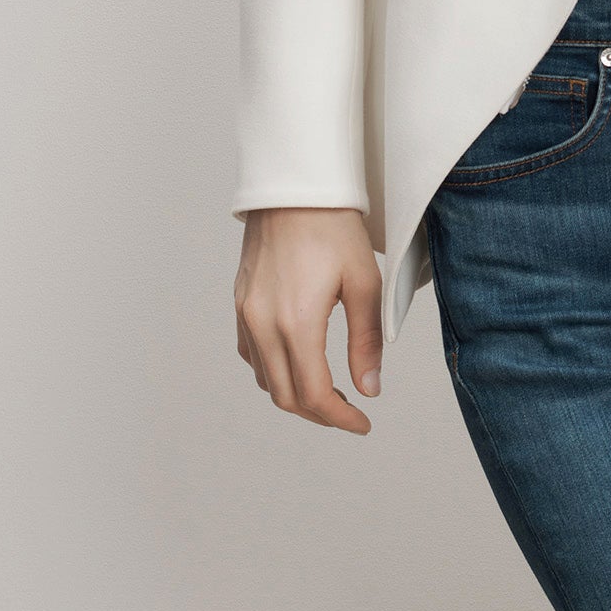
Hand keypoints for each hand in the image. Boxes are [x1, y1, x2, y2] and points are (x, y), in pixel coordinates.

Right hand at [234, 207, 383, 432]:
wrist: (294, 186)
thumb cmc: (334, 226)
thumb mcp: (363, 281)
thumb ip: (367, 340)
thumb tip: (370, 389)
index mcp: (295, 323)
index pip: (313, 394)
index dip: (339, 418)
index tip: (363, 424)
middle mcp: (262, 324)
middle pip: (285, 395)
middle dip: (319, 412)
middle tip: (351, 411)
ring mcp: (245, 314)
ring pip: (265, 378)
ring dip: (295, 394)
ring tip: (330, 388)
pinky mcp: (240, 302)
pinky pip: (251, 354)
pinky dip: (273, 370)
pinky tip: (297, 361)